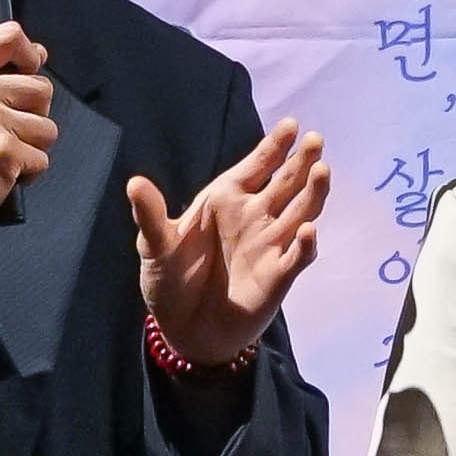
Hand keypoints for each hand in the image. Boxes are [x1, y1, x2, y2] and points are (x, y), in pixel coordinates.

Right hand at [0, 22, 56, 235]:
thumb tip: (38, 54)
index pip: (11, 36)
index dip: (29, 57)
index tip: (24, 75)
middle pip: (42, 88)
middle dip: (32, 116)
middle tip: (1, 132)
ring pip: (47, 127)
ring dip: (31, 146)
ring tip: (0, 152)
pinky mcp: (3, 151)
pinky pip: (42, 159)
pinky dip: (27, 173)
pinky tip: (1, 172)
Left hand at [127, 118, 328, 367]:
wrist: (183, 330)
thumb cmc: (170, 281)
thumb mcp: (155, 246)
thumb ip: (150, 215)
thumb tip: (134, 183)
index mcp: (226, 200)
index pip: (256, 167)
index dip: (275, 146)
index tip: (292, 125)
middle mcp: (254, 217)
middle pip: (286, 184)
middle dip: (301, 162)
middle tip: (315, 141)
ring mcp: (270, 246)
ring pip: (300, 213)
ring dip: (313, 193)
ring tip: (322, 171)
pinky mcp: (278, 277)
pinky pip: (297, 256)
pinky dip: (305, 244)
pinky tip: (308, 230)